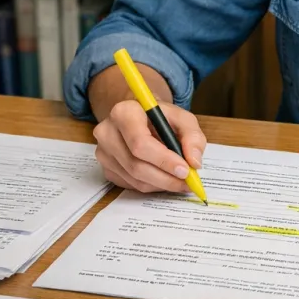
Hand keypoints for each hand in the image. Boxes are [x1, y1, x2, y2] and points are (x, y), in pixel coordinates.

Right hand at [92, 100, 206, 193]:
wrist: (141, 118)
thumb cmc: (161, 118)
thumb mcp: (182, 118)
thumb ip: (192, 136)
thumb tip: (194, 162)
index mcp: (124, 112)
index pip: (140, 143)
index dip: (164, 160)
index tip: (185, 170)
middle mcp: (107, 132)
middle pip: (136, 165)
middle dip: (166, 178)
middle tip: (188, 182)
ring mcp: (104, 152)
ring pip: (134, 179)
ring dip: (161, 184)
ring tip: (180, 181)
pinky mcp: (106, 168)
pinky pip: (130, 184)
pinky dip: (152, 185)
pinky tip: (163, 177)